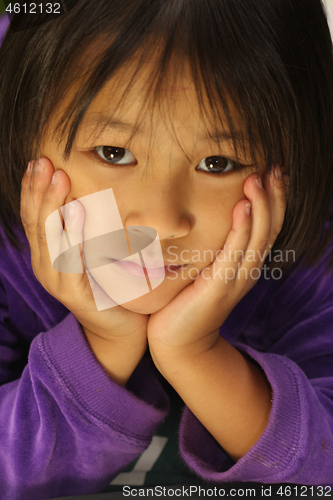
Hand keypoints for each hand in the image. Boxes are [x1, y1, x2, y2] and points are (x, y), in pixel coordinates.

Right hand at [20, 158, 147, 382]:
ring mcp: (56, 280)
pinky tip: (77, 212)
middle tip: (44, 161)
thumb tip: (86, 196)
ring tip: (58, 177)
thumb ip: (83, 230)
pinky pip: (70, 259)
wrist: (117, 329)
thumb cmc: (107, 287)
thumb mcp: (91, 252)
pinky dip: (73, 233)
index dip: (33, 188)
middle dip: (38, 189)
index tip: (39, 160)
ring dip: (52, 205)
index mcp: (47, 254)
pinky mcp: (73, 293)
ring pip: (48, 237)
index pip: (33, 216)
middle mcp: (44, 265)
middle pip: (35, 222)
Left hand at [147, 168, 287, 361]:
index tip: (273, 172)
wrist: (178, 340)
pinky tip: (243, 207)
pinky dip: (241, 229)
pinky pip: (235, 253)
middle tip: (273, 167)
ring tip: (258, 178)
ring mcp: (236, 279)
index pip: (267, 227)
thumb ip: (212, 248)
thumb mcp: (205, 269)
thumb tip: (204, 220)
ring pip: (257, 238)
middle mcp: (247, 270)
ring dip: (260, 206)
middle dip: (274, 197)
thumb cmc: (186, 301)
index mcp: (245, 264)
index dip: (274, 200)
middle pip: (270, 228)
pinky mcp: (220, 287)